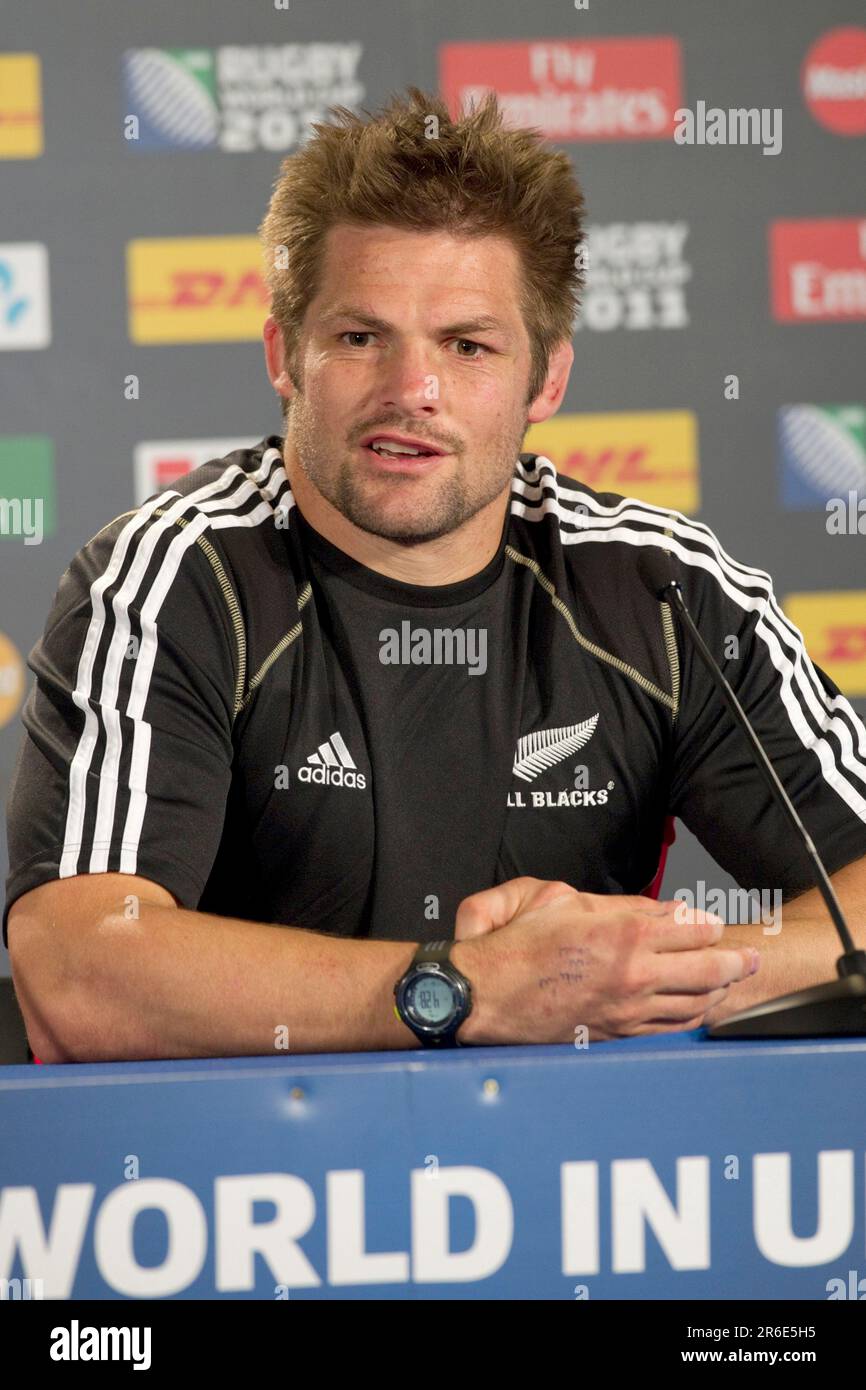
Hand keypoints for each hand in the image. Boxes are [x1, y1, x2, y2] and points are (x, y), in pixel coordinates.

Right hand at [452, 879, 758, 1043]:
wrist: (485, 994)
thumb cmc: (516, 946)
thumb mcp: (564, 900)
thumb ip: (618, 905)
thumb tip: (660, 911)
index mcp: (623, 934)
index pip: (691, 928)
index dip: (708, 924)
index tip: (712, 922)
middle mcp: (634, 975)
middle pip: (708, 969)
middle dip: (736, 962)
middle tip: (749, 959)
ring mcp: (628, 1010)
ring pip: (694, 1003)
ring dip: (718, 992)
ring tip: (729, 984)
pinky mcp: (616, 1034)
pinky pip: (669, 1029)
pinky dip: (690, 1018)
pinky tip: (695, 1012)